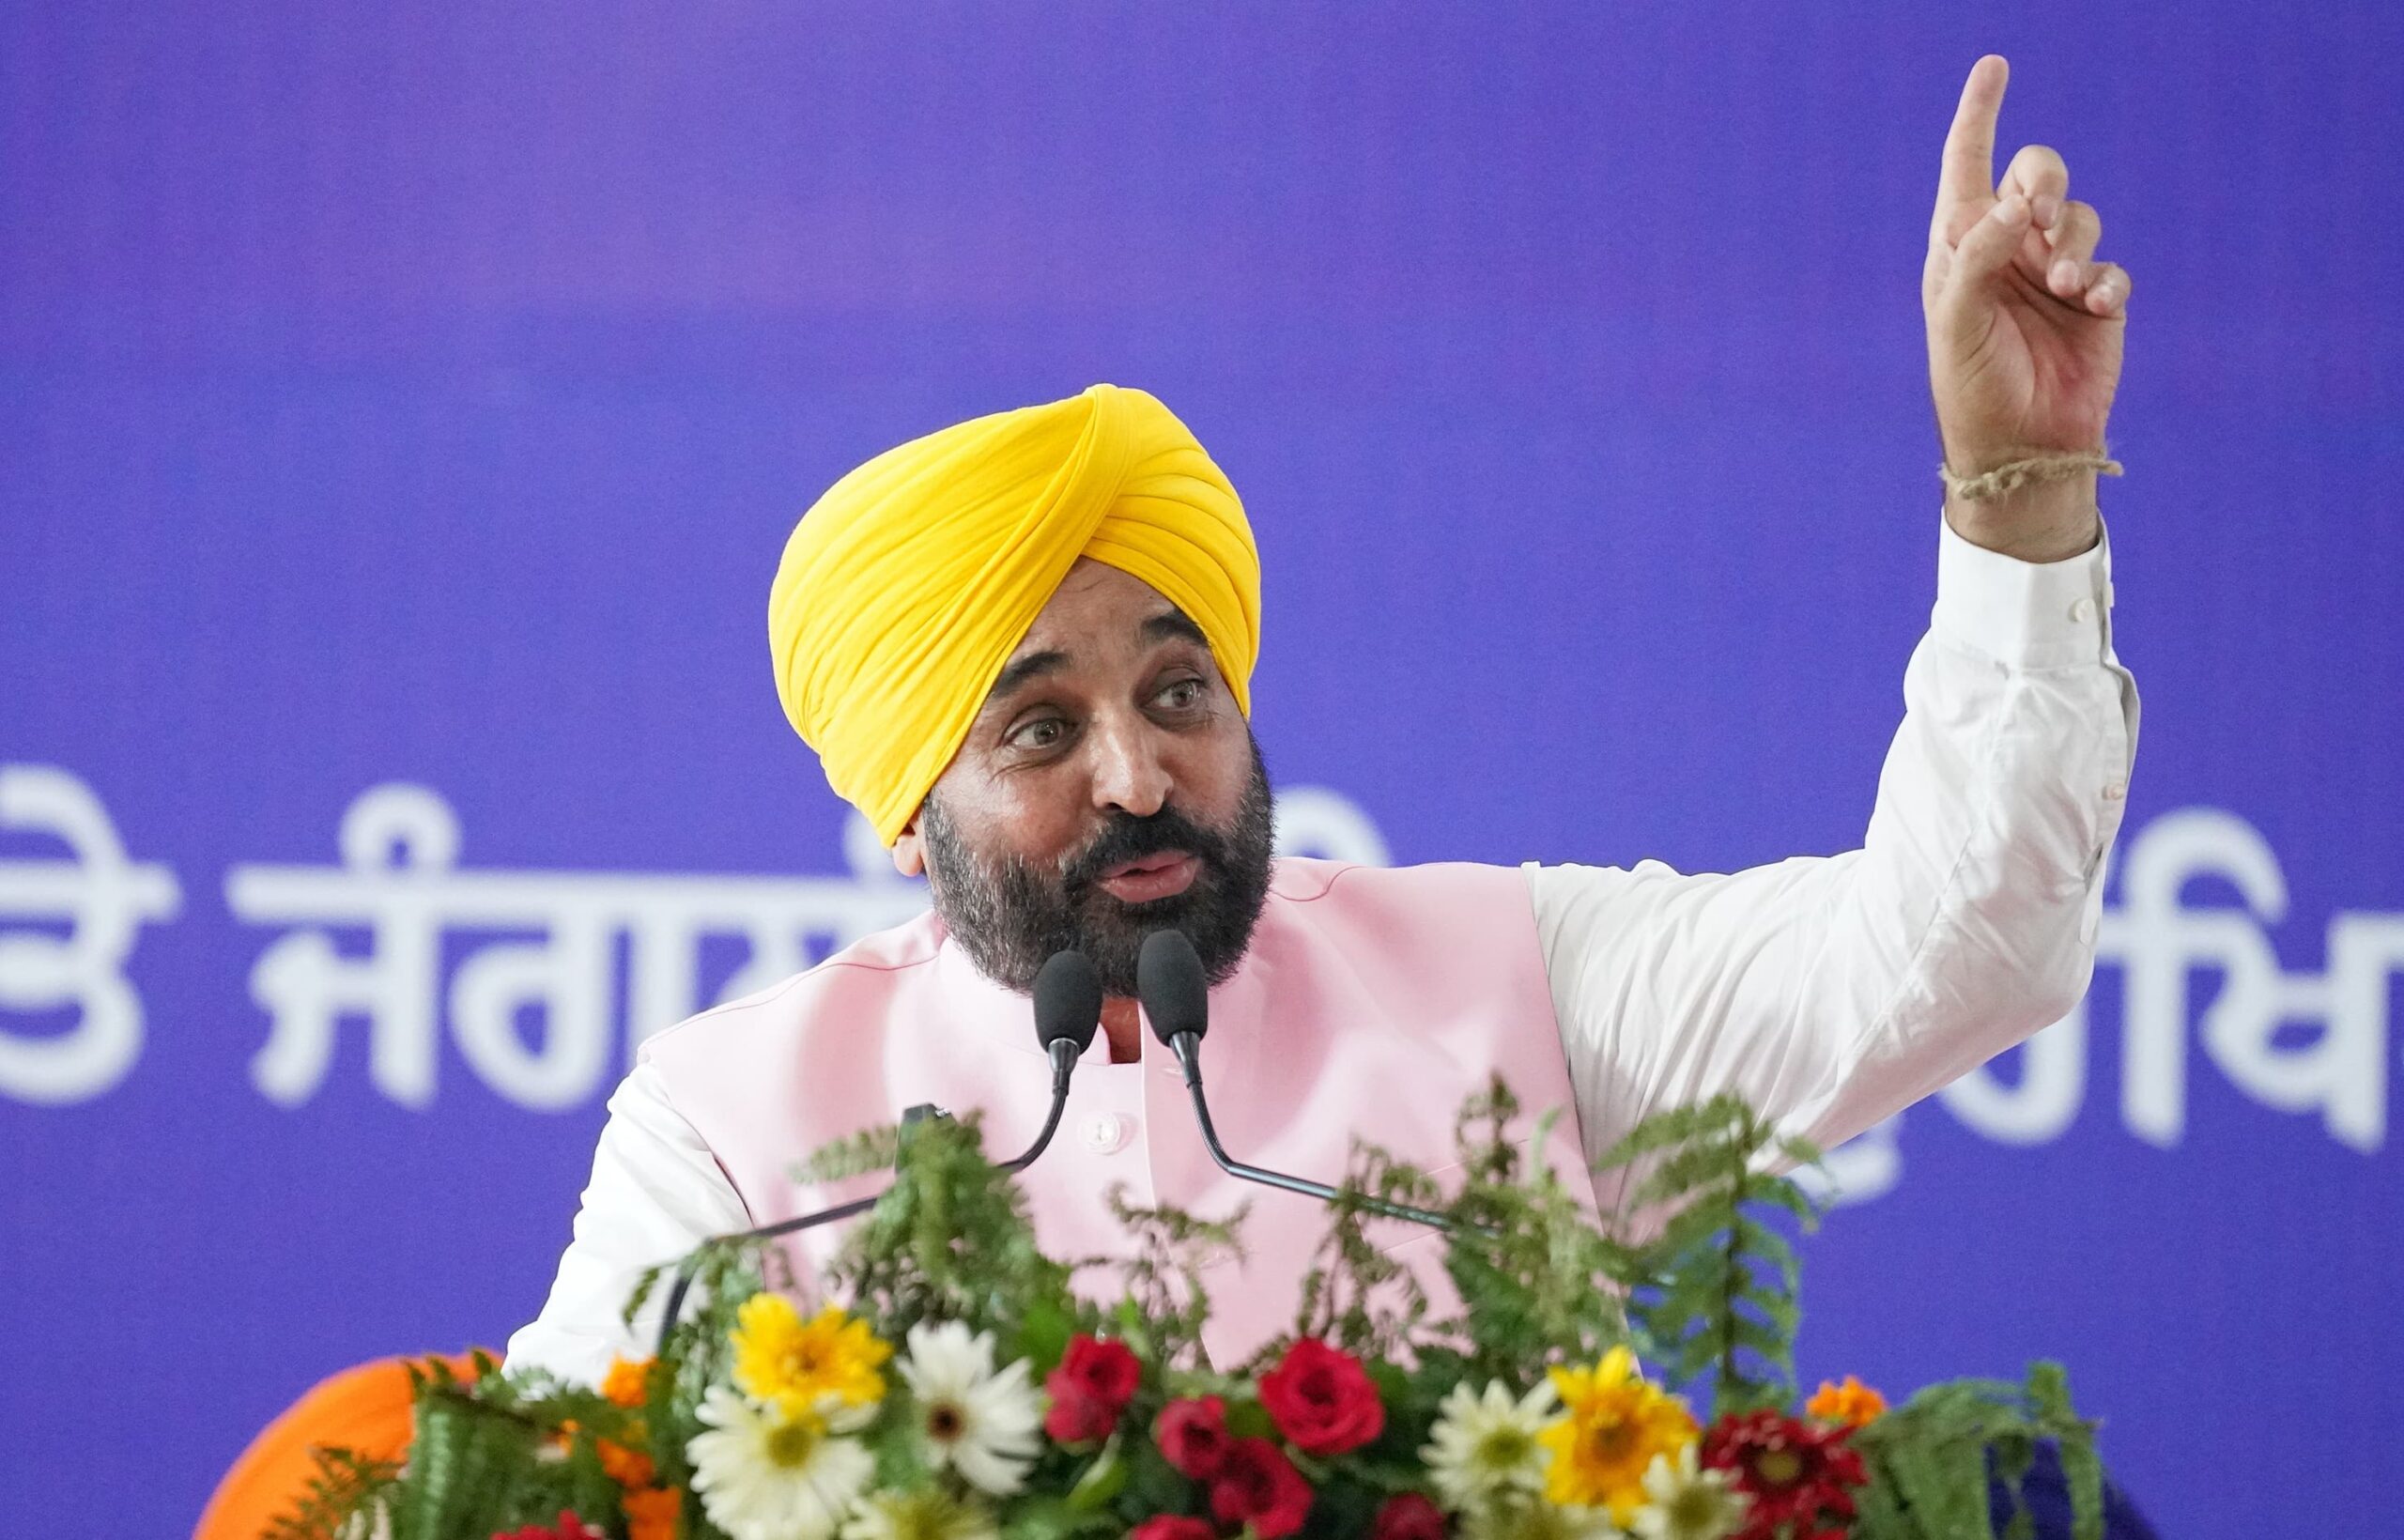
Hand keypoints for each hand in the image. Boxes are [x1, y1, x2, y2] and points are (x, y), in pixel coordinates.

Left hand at [1924, 56, 2128, 560]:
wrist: (2020, 445)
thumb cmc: (1971, 384)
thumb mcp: (1958, 321)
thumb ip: (1979, 258)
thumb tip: (2014, 205)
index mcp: (1961, 247)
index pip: (1967, 167)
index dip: (1978, 115)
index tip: (1994, 66)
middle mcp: (2008, 251)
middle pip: (2035, 176)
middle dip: (2043, 179)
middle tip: (2039, 212)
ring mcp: (2055, 274)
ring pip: (2080, 218)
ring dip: (2074, 243)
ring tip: (2064, 286)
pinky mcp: (2097, 303)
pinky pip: (2113, 269)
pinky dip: (2107, 281)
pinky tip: (2095, 307)